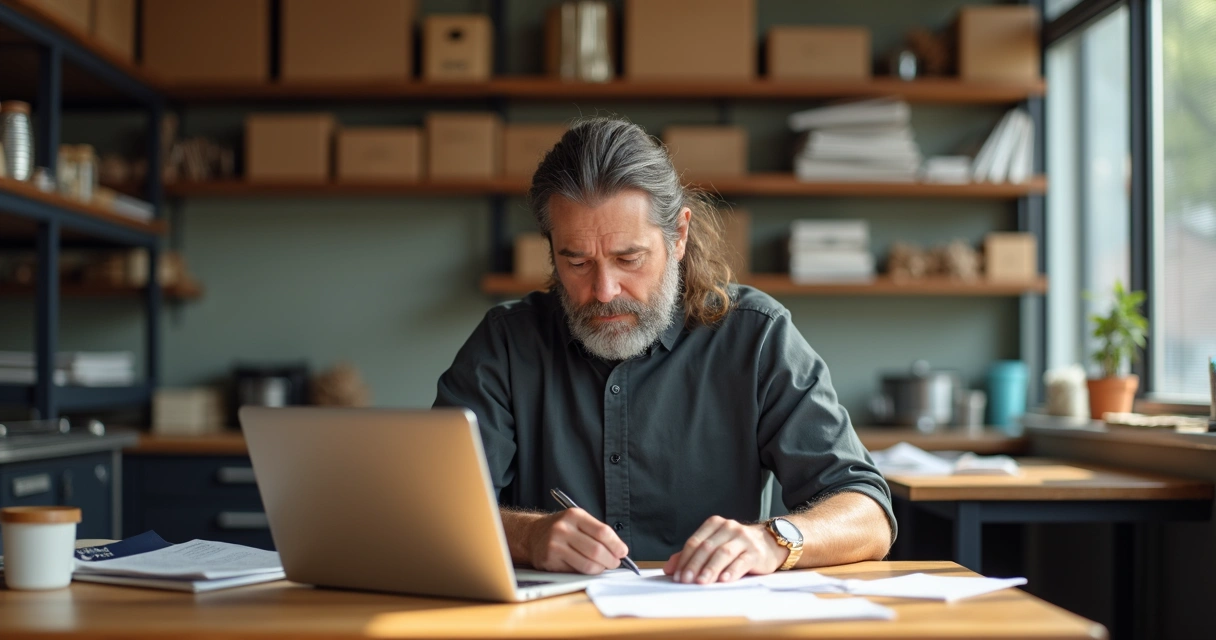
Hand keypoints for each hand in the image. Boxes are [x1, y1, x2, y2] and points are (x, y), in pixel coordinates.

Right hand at [526, 508, 628, 573]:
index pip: (603, 532)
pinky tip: (587, 568)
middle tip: (615, 563)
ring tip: (602, 567)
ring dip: (601, 569)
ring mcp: (555, 546)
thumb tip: (619, 551)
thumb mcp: (577, 521)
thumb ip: (597, 532)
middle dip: (611, 560)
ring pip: (588, 564)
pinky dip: (586, 573)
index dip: (616, 545)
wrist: (532, 535)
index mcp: (574, 515)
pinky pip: (576, 572)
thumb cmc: (561, 529)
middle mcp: (563, 529)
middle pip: (597, 550)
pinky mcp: (550, 561)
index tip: (623, 552)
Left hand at [663, 516, 786, 583]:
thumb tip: (669, 568)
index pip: (695, 541)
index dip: (685, 559)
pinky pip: (742, 561)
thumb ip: (692, 555)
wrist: (769, 543)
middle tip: (686, 581)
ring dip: (711, 569)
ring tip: (702, 582)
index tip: (677, 576)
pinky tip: (724, 580)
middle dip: (695, 565)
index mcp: (715, 524)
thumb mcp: (714, 545)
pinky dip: (731, 571)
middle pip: (707, 547)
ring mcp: (743, 539)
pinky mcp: (756, 552)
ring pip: (723, 553)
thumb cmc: (736, 546)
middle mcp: (729, 528)